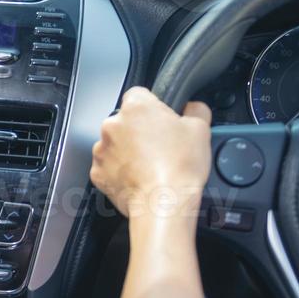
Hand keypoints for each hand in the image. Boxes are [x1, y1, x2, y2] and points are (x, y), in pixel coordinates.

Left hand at [91, 87, 212, 221]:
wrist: (162, 203)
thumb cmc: (178, 167)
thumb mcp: (201, 128)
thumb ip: (195, 109)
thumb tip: (192, 107)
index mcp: (136, 107)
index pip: (139, 94)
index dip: (153, 107)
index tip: (161, 119)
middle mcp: (112, 125)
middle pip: (126, 121)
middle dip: (139, 130)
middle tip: (160, 146)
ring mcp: (102, 150)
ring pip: (115, 144)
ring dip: (128, 151)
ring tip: (150, 165)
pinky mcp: (97, 173)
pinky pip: (108, 166)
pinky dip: (120, 171)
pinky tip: (138, 177)